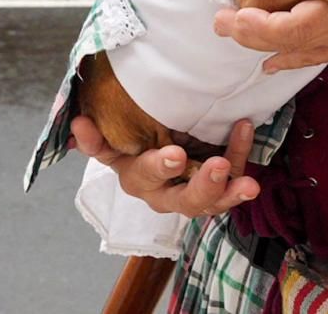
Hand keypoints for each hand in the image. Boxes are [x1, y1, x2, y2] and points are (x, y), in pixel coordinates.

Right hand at [69, 114, 258, 216]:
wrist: (151, 144)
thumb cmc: (130, 141)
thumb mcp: (110, 139)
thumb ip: (96, 137)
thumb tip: (77, 125)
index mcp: (137, 179)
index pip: (144, 175)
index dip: (157, 168)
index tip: (174, 155)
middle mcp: (165, 193)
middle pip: (185, 200)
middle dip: (203, 187)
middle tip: (218, 168)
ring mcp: (194, 192)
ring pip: (214, 201)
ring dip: (231, 190)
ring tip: (249, 183)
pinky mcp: (218, 183)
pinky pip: (233, 174)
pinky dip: (241, 154)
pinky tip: (245, 129)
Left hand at [214, 0, 327, 72]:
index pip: (301, 18)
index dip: (265, 20)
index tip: (234, 12)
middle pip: (290, 39)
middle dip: (251, 32)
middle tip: (219, 21)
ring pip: (300, 50)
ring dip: (264, 43)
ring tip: (232, 32)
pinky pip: (316, 54)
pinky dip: (289, 55)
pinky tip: (267, 61)